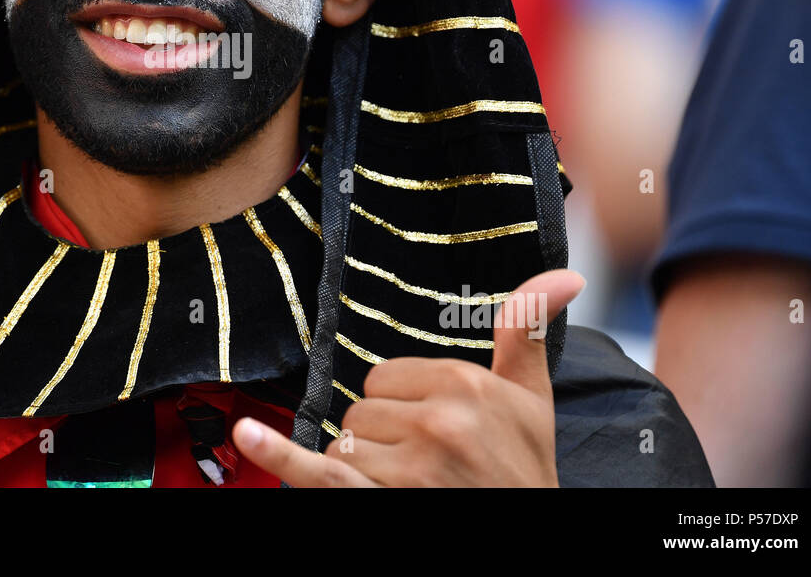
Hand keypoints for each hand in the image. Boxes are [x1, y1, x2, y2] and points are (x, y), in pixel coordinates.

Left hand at [233, 269, 584, 485]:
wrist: (528, 538)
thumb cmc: (523, 474)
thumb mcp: (532, 402)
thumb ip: (526, 333)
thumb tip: (563, 272)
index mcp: (466, 384)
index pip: (388, 375)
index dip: (405, 405)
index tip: (438, 431)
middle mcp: (437, 421)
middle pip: (364, 409)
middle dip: (386, 437)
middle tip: (430, 466)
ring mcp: (408, 466)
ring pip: (346, 443)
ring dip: (367, 468)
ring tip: (414, 487)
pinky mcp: (377, 500)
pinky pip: (319, 471)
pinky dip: (278, 454)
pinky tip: (247, 435)